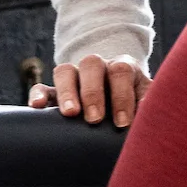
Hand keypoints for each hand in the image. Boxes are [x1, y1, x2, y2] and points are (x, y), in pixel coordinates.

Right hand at [27, 54, 149, 126]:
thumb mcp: (146, 100)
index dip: (122, 96)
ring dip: (67, 92)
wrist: (118, 105)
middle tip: (95, 119)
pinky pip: (42, 87)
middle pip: (91, 64)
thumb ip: (149, 102)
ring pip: (65, 71)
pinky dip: (38, 94)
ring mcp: (74, 77)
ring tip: (70, 114)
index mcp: (123, 67)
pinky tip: (36, 107)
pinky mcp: (54, 91)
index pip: (121, 71)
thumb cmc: (136, 105)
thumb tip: (149, 110)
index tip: (122, 123)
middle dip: (93, 92)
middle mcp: (98, 67)